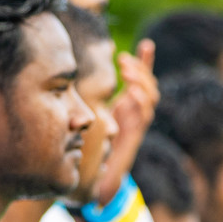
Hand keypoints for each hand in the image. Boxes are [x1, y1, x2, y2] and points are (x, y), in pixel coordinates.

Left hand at [91, 40, 159, 205]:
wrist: (97, 177)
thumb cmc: (92, 146)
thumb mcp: (89, 116)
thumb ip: (88, 100)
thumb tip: (72, 80)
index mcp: (127, 105)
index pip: (141, 79)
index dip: (145, 62)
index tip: (145, 43)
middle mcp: (135, 112)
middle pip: (149, 84)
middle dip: (141, 68)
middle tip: (124, 59)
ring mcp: (137, 123)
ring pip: (150, 96)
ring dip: (140, 81)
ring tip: (126, 71)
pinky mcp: (135, 135)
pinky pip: (145, 115)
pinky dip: (141, 101)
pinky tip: (130, 91)